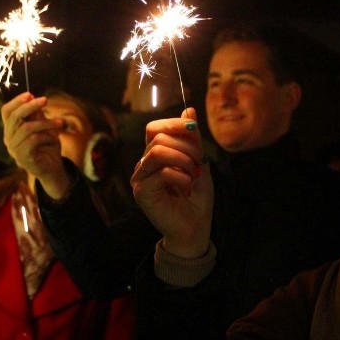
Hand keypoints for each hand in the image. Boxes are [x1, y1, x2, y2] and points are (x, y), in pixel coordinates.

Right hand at [1, 93, 70, 198]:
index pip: (6, 111)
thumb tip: (33, 98)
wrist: (52, 168)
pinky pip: (33, 140)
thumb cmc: (47, 145)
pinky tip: (54, 138)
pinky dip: (46, 136)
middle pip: (14, 117)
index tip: (30, 94)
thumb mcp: (43, 126)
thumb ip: (36, 115)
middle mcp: (8, 139)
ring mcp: (14, 149)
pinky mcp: (23, 157)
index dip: (16, 101)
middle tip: (45, 100)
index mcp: (11, 129)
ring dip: (45, 123)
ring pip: (27, 128)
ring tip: (59, 123)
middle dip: (30, 106)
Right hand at [131, 108, 212, 257]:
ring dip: (183, 160)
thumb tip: (189, 110)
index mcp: (155, 155)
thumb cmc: (196, 199)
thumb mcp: (200, 162)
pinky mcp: (142, 192)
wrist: (194, 229)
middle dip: (186, 146)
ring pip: (157, 151)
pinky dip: (181, 176)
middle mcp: (143, 165)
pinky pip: (161, 172)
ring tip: (194, 174)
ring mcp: (140, 178)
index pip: (155, 128)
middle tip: (199, 164)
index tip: (194, 131)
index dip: (175, 124)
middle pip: (159, 137)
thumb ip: (192, 139)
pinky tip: (187, 187)